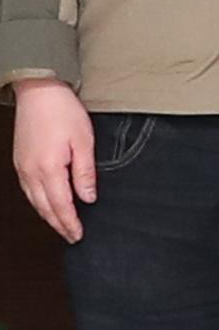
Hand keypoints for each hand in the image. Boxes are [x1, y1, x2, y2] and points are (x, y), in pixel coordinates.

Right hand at [11, 79, 94, 243]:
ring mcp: (21, 167)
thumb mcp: (84, 142)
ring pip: (33, 201)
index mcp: (48, 169)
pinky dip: (38, 202)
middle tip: (72, 237)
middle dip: (59, 224)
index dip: (70, 223)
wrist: (39, 92)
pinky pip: (27, 190)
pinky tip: (46, 204)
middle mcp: (30, 172)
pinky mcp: (19, 161)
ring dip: (47, 215)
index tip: (78, 235)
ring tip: (61, 226)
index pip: (61, 205)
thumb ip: (85, 173)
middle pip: (44, 207)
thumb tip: (87, 198)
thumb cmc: (63, 113)